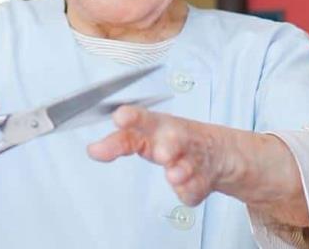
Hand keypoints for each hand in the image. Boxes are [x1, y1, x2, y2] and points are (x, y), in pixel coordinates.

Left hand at [86, 105, 307, 225]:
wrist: (216, 152)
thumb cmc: (170, 139)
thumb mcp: (143, 135)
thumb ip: (117, 143)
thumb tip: (92, 150)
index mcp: (158, 124)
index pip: (143, 119)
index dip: (132, 118)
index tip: (120, 117)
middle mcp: (176, 139)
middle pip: (174, 139)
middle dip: (169, 146)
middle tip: (160, 153)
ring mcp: (192, 158)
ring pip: (187, 165)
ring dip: (181, 170)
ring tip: (174, 174)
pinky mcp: (204, 179)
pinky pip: (195, 188)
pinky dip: (189, 190)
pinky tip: (185, 188)